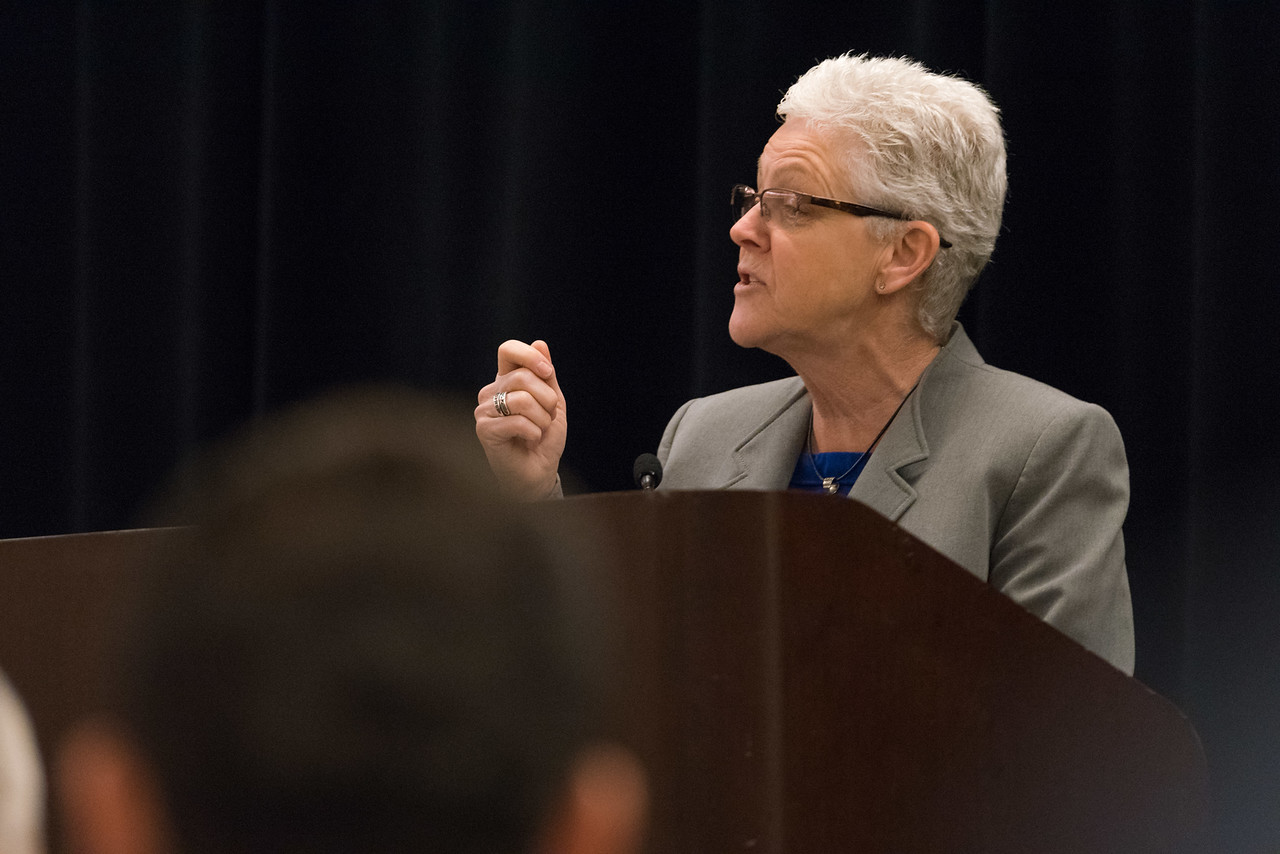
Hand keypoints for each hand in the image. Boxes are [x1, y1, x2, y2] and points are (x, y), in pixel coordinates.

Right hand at [475, 339, 566, 498]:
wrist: (538, 472)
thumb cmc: (544, 438)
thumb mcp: (553, 402)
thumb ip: (547, 375)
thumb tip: (540, 342)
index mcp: (506, 380)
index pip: (508, 350)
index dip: (530, 356)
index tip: (548, 372)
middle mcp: (491, 391)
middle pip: (523, 377)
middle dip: (547, 399)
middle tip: (548, 417)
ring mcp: (484, 410)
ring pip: (522, 399)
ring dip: (543, 418)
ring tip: (539, 430)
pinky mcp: (484, 429)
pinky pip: (518, 421)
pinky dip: (534, 432)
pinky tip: (530, 440)